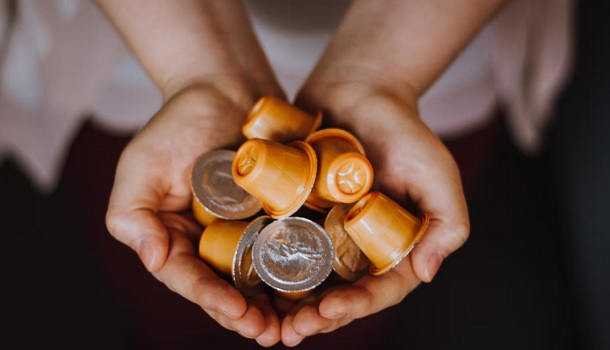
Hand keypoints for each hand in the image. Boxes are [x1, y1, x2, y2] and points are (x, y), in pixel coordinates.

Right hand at [105, 82, 281, 346]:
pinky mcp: (277, 215)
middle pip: (228, 288)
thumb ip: (132, 215)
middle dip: (246, 315)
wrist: (224, 87)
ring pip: (260, 278)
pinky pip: (288, 247)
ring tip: (293, 326)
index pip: (191, 279)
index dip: (212, 300)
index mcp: (176, 239)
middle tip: (269, 333)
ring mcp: (247, 231)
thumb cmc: (176, 125)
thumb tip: (152, 259)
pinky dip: (299, 270)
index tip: (237, 313)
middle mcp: (211, 242)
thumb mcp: (140, 167)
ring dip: (275, 305)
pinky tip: (316, 289)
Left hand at [279, 75, 469, 345]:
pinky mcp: (297, 211)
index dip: (354, 307)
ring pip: (305, 278)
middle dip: (315, 318)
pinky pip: (280, 244)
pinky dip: (265, 266)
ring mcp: (324, 230)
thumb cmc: (404, 130)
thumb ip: (448, 224)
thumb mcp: (438, 174)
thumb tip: (427, 272)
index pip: (377, 290)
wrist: (359, 90)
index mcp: (392, 247)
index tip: (328, 312)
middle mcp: (357, 246)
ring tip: (264, 321)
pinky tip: (246, 282)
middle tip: (289, 331)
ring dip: (286, 305)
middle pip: (337, 293)